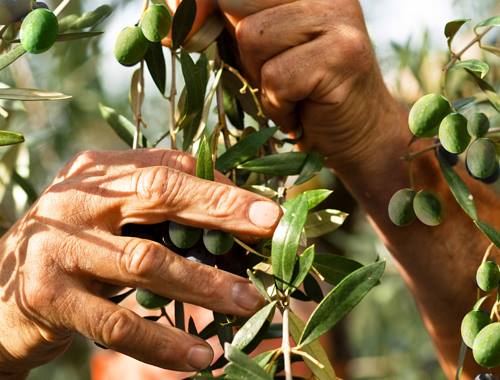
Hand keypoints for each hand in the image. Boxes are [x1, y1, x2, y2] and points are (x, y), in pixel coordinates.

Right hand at [0, 149, 280, 376]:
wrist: (0, 292)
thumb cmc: (77, 246)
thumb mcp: (114, 215)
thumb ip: (159, 205)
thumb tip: (234, 209)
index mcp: (99, 171)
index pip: (169, 166)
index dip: (220, 187)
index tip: (265, 209)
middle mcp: (77, 198)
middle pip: (160, 196)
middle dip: (221, 212)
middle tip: (272, 230)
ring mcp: (58, 244)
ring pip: (145, 262)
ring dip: (204, 284)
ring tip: (249, 301)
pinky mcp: (47, 295)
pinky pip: (116, 322)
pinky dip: (161, 341)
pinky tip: (199, 355)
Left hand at [178, 0, 401, 171]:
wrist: (356, 133)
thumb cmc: (300, 92)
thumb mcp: (254, 54)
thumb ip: (218, 28)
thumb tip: (163, 22)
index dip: (198, 2)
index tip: (177, 22)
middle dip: (235, 45)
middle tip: (263, 74)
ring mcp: (338, 16)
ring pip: (254, 37)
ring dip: (260, 79)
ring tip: (288, 94)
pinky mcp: (344, 53)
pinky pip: (277, 77)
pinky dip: (279, 105)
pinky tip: (299, 111)